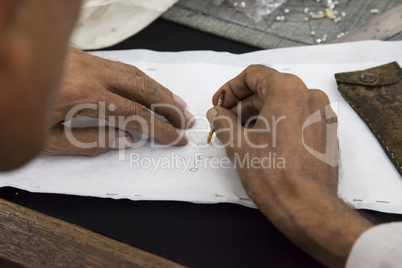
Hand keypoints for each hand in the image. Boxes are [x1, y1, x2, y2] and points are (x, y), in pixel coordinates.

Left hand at [43, 48, 193, 155]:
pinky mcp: (78, 55)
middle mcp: (86, 71)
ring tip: (177, 105)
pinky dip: (139, 79)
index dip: (160, 128)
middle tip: (187, 119)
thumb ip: (90, 141)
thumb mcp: (46, 142)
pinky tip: (149, 88)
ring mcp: (82, 59)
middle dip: (167, 105)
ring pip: (133, 72)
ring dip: (158, 89)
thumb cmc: (8, 119)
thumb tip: (126, 139)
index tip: (177, 138)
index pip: (133, 113)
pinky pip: (118, 65)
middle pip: (141, 87)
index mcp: (79, 95)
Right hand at [207, 65, 371, 266]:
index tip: (220, 103)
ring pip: (285, 103)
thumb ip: (222, 121)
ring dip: (260, 113)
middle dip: (244, 103)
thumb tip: (216, 113)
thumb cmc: (273, 174)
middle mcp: (310, 96)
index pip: (254, 74)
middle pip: (270, 88)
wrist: (306, 206)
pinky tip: (264, 142)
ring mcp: (322, 115)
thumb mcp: (238, 144)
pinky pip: (298, 118)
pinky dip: (279, 123)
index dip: (231, 88)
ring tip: (242, 133)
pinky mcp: (327, 133)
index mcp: (288, 90)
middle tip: (225, 120)